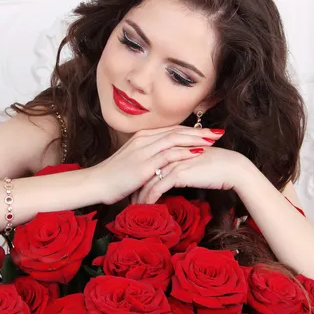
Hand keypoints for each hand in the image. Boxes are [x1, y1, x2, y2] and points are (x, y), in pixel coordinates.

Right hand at [89, 125, 224, 204]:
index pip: (171, 129)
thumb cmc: (113, 177)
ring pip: (175, 139)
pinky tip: (199, 153)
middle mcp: (144, 140)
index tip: (207, 132)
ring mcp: (143, 151)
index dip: (191, 130)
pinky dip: (186, 152)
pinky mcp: (143, 165)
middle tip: (218, 132)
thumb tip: (163, 163)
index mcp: (141, 138)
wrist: (94, 184)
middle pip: (177, 131)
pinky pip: (169, 155)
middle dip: (199, 132)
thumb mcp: (132, 163)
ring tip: (214, 141)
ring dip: (197, 139)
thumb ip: (147, 158)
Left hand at [132, 147, 247, 204]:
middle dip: (135, 187)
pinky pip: (157, 189)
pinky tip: (145, 209)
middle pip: (144, 170)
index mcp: (171, 148)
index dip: (140, 176)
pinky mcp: (177, 173)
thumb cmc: (217, 168)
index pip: (148, 161)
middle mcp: (168, 152)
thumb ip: (181, 165)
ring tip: (133, 208)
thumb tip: (173, 177)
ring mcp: (172, 161)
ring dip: (139, 196)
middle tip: (128, 200)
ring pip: (147, 181)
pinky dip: (149, 200)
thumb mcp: (194, 164)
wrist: (233, 168)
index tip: (133, 188)